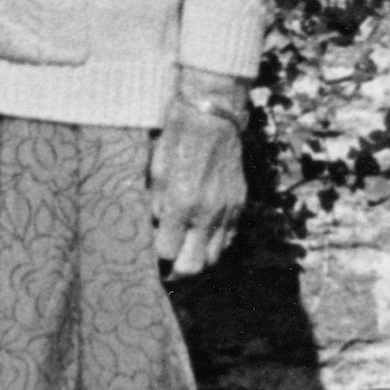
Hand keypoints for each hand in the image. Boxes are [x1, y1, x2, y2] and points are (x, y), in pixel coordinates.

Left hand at [148, 68, 247, 276]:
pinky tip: (202, 239)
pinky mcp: (239, 204)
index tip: (149, 257)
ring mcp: (226, 210)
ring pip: (214, 257)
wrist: (212, 117)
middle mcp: (206, 213)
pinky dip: (215, 246)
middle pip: (193, 266)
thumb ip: (155, 205)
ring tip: (184, 256)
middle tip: (166, 270)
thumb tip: (156, 229)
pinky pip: (228, 239)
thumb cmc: (176, 139)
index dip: (156, 258)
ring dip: (198, 261)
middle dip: (177, 273)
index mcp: (180, 203)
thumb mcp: (154, 171)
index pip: (166, 252)